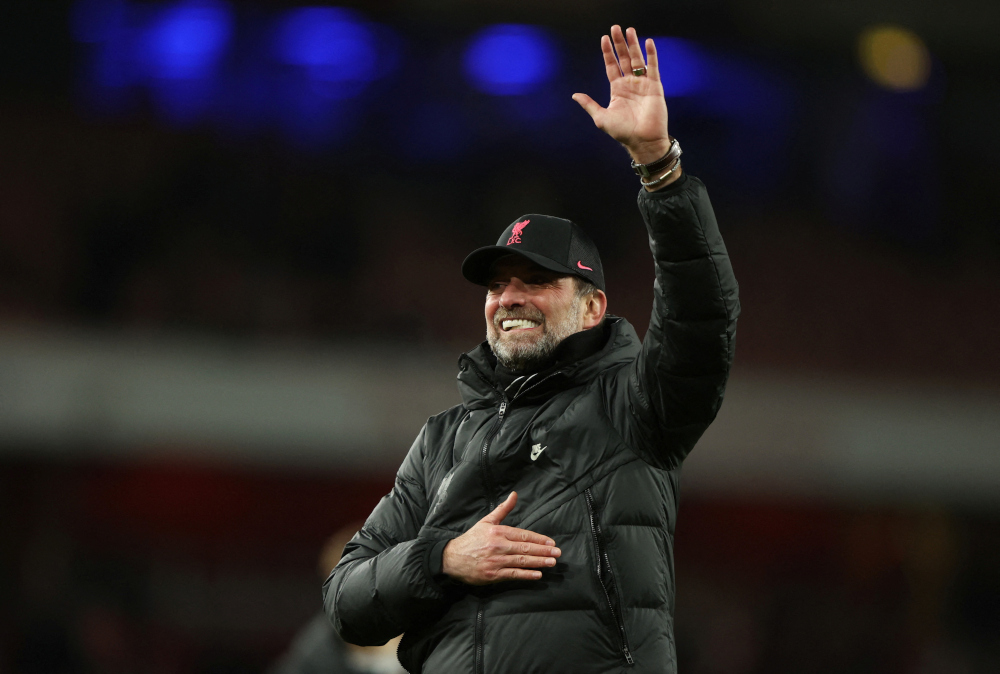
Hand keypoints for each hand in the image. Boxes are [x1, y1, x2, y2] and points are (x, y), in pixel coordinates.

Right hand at [442, 492, 560, 584]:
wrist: (452, 558)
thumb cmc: (471, 539)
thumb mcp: (486, 521)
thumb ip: (503, 509)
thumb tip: (514, 494)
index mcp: (498, 532)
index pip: (522, 535)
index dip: (538, 539)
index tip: (551, 542)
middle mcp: (498, 546)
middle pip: (525, 549)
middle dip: (543, 551)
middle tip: (557, 553)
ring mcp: (496, 561)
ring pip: (521, 562)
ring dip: (538, 562)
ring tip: (552, 562)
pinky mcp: (493, 574)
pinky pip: (513, 574)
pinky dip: (526, 575)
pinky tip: (537, 575)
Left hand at [572, 25, 671, 164]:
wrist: (642, 140)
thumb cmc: (622, 132)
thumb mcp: (601, 117)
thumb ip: (589, 104)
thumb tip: (574, 95)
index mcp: (617, 90)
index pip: (611, 66)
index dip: (607, 53)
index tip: (604, 38)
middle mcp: (630, 84)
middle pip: (623, 58)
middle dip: (619, 43)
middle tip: (615, 28)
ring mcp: (642, 84)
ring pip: (637, 59)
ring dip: (633, 44)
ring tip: (629, 30)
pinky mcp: (655, 86)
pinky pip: (653, 67)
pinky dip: (651, 55)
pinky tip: (648, 43)